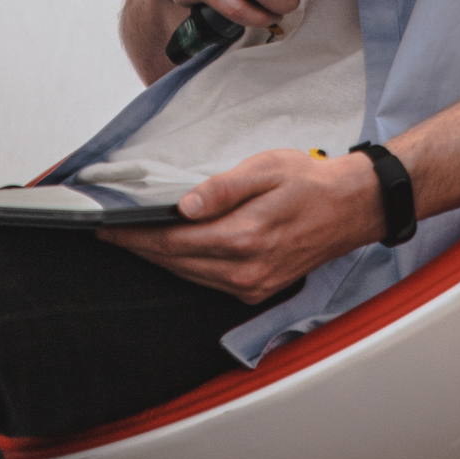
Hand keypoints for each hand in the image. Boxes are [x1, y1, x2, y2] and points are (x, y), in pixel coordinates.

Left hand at [99, 146, 386, 302]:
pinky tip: (171, 251)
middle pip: (175, 263)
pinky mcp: (258, 289)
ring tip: (132, 240)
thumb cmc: (310, 182)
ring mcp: (253, 284)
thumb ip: (223, 188)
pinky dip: (184, 267)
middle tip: (108, 233)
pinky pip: (209, 282)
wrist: (352, 207)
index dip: (135, 236)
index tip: (107, 228)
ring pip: (189, 276)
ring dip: (158, 259)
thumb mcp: (266, 169)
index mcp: (246, 238)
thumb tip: (184, 206)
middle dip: (139, 248)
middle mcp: (247, 270)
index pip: (173, 242)